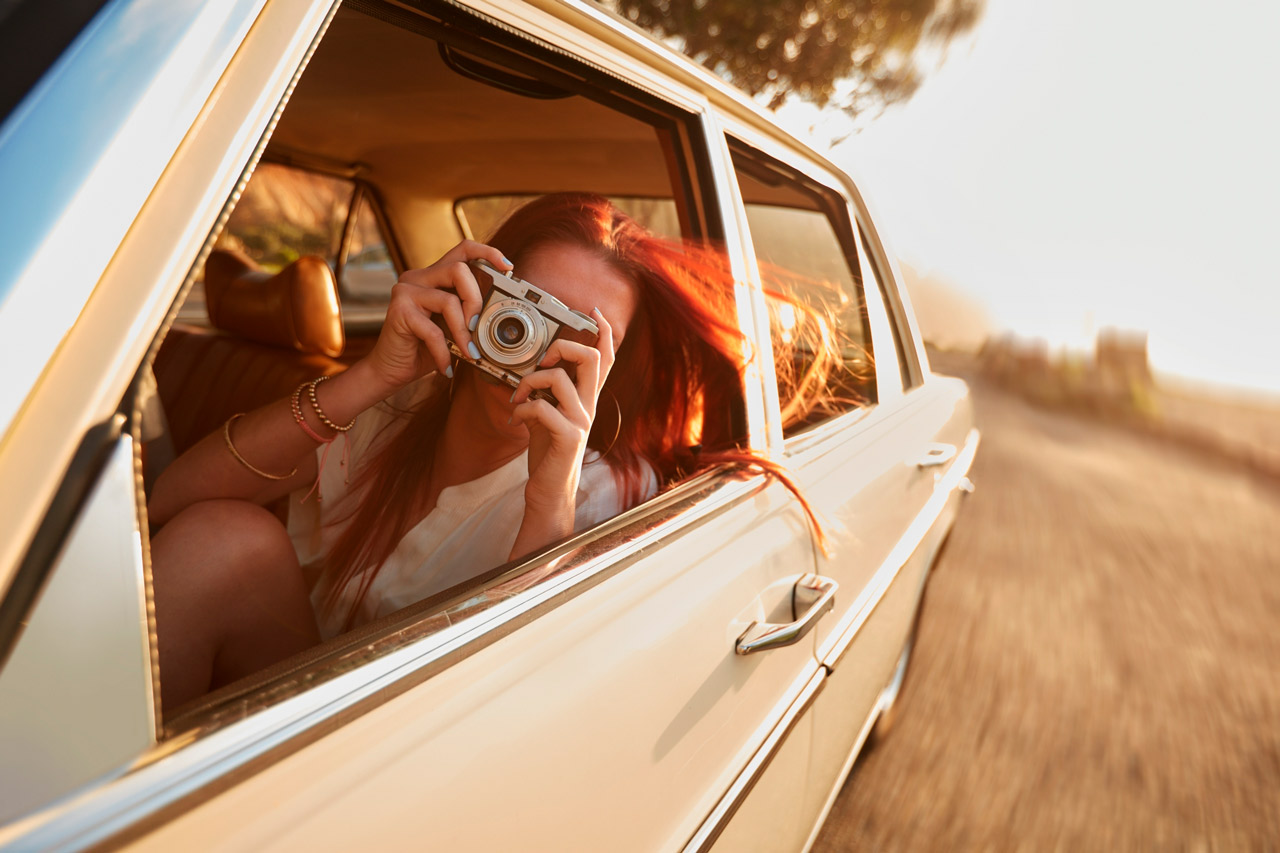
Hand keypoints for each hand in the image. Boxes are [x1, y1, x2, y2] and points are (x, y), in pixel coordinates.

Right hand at [363, 241, 511, 394]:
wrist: (391, 370)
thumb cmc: (425, 348)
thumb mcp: (453, 328)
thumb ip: (469, 315)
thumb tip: (499, 316)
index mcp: (434, 276)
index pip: (462, 250)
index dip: (487, 253)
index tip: (507, 267)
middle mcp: (418, 277)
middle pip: (459, 270)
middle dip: (476, 301)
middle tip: (478, 327)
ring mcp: (406, 291)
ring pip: (449, 300)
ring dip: (463, 333)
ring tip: (468, 354)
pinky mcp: (399, 310)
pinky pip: (433, 330)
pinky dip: (444, 353)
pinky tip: (447, 367)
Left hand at [509, 308, 614, 523]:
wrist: (549, 491)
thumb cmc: (547, 452)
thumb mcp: (547, 415)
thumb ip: (545, 393)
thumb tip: (530, 372)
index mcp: (586, 398)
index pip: (605, 359)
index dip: (603, 332)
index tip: (595, 312)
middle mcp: (589, 406)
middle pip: (593, 358)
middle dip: (564, 347)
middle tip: (544, 359)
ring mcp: (581, 421)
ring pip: (559, 379)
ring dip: (529, 381)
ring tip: (518, 396)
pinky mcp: (568, 437)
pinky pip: (541, 408)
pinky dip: (521, 409)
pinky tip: (515, 418)